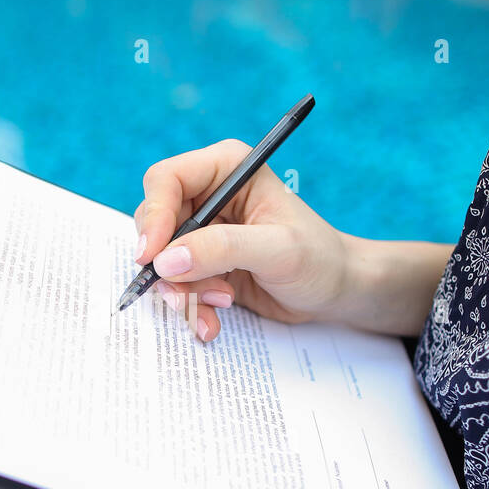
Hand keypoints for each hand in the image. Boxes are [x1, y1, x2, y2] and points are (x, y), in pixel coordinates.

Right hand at [133, 140, 453, 340]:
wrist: (336, 291)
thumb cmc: (319, 259)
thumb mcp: (277, 250)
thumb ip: (222, 249)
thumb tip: (167, 260)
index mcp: (226, 169)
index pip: (166, 180)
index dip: (153, 216)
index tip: (151, 257)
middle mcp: (208, 195)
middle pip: (155, 223)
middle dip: (169, 265)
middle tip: (191, 294)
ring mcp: (203, 231)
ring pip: (161, 260)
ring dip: (182, 292)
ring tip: (218, 306)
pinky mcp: (203, 263)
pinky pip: (175, 284)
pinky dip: (189, 306)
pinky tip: (213, 320)